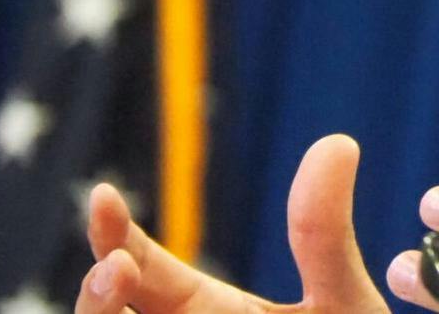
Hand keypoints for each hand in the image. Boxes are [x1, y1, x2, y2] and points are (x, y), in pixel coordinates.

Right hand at [76, 134, 387, 313]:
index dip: (118, 233)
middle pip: (108, 312)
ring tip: (120, 287)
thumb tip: (337, 141)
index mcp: (208, 311)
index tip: (107, 196)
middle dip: (98, 288)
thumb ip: (326, 235)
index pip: (144, 269)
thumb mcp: (341, 302)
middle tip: (119, 266)